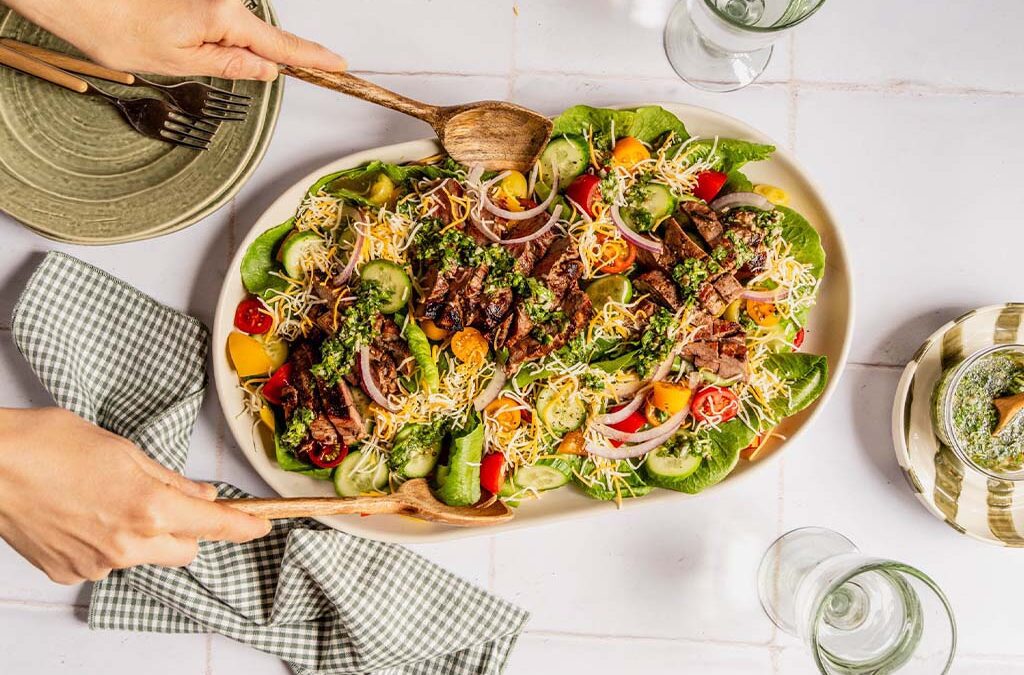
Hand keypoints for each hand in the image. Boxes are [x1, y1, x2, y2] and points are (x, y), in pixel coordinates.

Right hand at [0, 407, 270, 583]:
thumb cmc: (50, 445)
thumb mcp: (124, 451)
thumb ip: (169, 480)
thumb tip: (201, 493)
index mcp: (149, 509)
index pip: (214, 525)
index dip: (244, 526)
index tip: (261, 525)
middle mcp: (128, 545)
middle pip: (185, 550)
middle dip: (188, 529)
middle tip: (168, 499)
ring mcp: (97, 564)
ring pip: (145, 556)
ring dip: (144, 535)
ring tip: (108, 498)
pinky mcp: (70, 572)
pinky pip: (107, 561)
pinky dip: (106, 542)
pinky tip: (82, 514)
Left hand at [5, 0, 345, 79]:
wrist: (79, 0)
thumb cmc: (120, 31)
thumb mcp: (183, 64)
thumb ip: (232, 66)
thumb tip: (267, 71)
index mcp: (225, 18)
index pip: (283, 46)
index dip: (313, 58)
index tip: (340, 64)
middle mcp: (223, 0)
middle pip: (259, 38)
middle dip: (251, 60)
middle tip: (202, 64)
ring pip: (235, 32)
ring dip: (218, 49)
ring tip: (170, 48)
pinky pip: (219, 22)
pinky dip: (209, 38)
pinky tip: (171, 39)